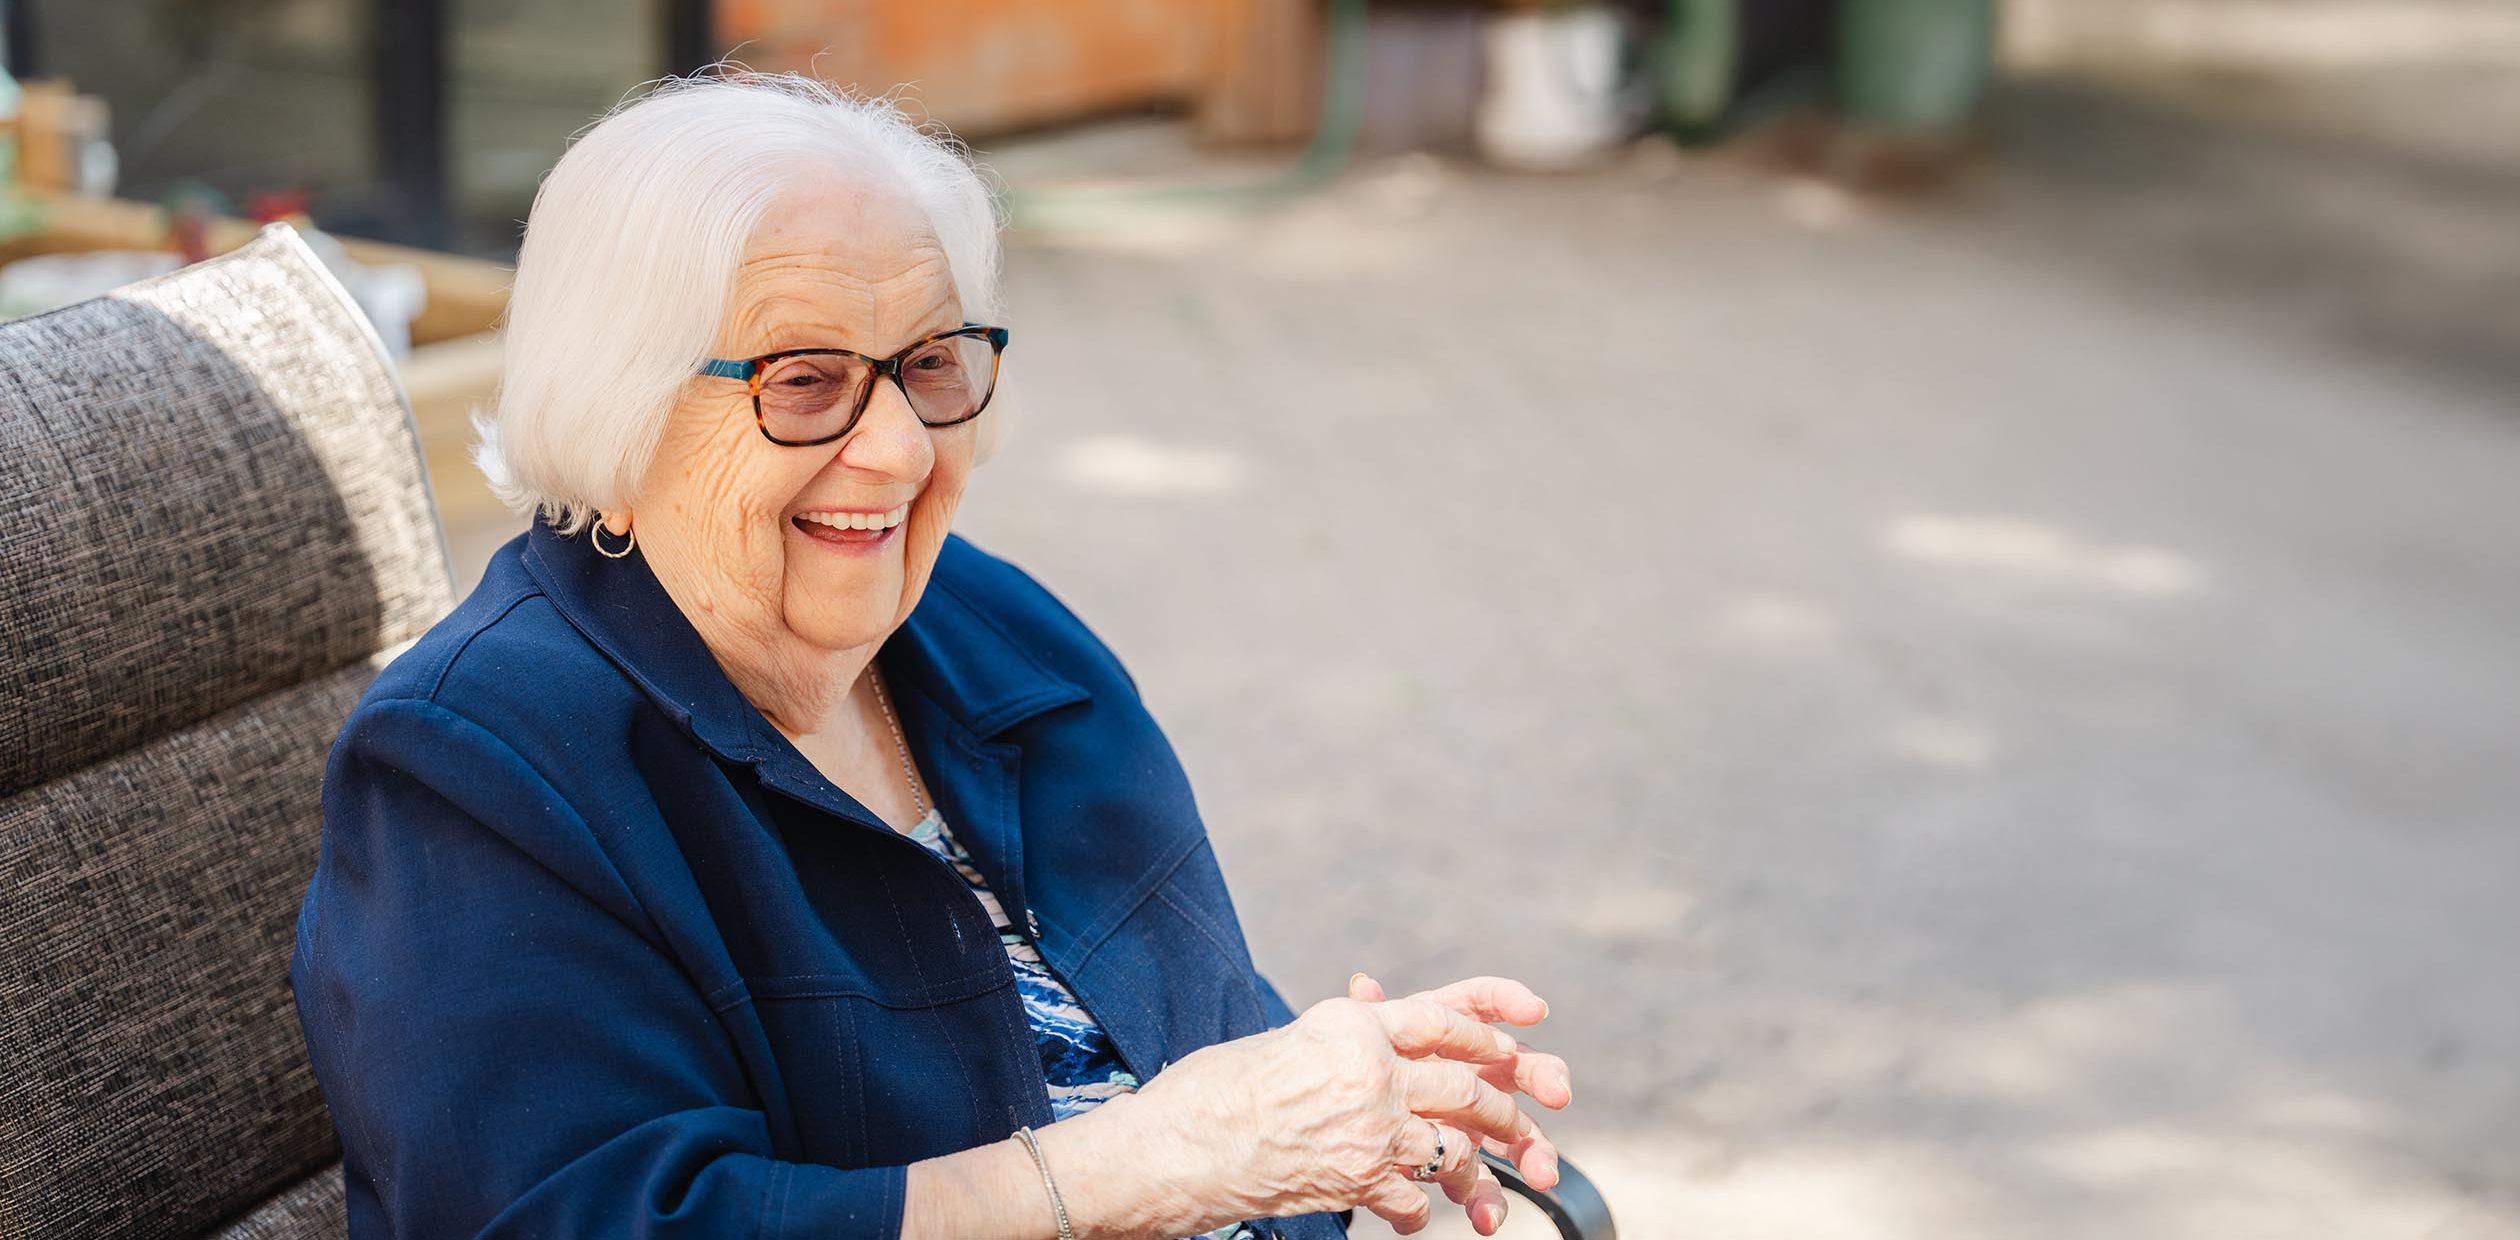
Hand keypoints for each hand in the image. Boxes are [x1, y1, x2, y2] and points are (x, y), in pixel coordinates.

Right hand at [1091, 974, 1565, 1236]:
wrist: (1173, 1147)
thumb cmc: (1213, 1092)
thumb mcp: (1288, 1043)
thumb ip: (1344, 1039)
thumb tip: (1376, 1024)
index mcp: (1352, 1023)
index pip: (1445, 1014)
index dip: (1496, 1017)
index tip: (1534, 1021)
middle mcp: (1371, 1067)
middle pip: (1468, 1083)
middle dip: (1508, 1111)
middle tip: (1531, 1131)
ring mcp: (1370, 1126)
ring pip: (1457, 1144)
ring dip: (1478, 1172)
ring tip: (1485, 1194)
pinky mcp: (1359, 1179)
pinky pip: (1416, 1199)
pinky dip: (1418, 1212)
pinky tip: (1410, 1216)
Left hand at [1349, 972, 1573, 1236]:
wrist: (1343, 1134)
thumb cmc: (1357, 1076)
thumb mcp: (1359, 1048)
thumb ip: (1367, 1018)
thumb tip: (1362, 983)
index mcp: (1446, 1033)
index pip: (1483, 1003)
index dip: (1509, 1000)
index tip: (1535, 1010)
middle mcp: (1472, 1071)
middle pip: (1519, 1066)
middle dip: (1544, 1076)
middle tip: (1557, 1093)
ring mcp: (1475, 1119)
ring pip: (1518, 1131)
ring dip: (1534, 1150)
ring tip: (1542, 1174)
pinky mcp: (1464, 1165)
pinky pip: (1484, 1182)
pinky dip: (1490, 1202)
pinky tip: (1487, 1217)